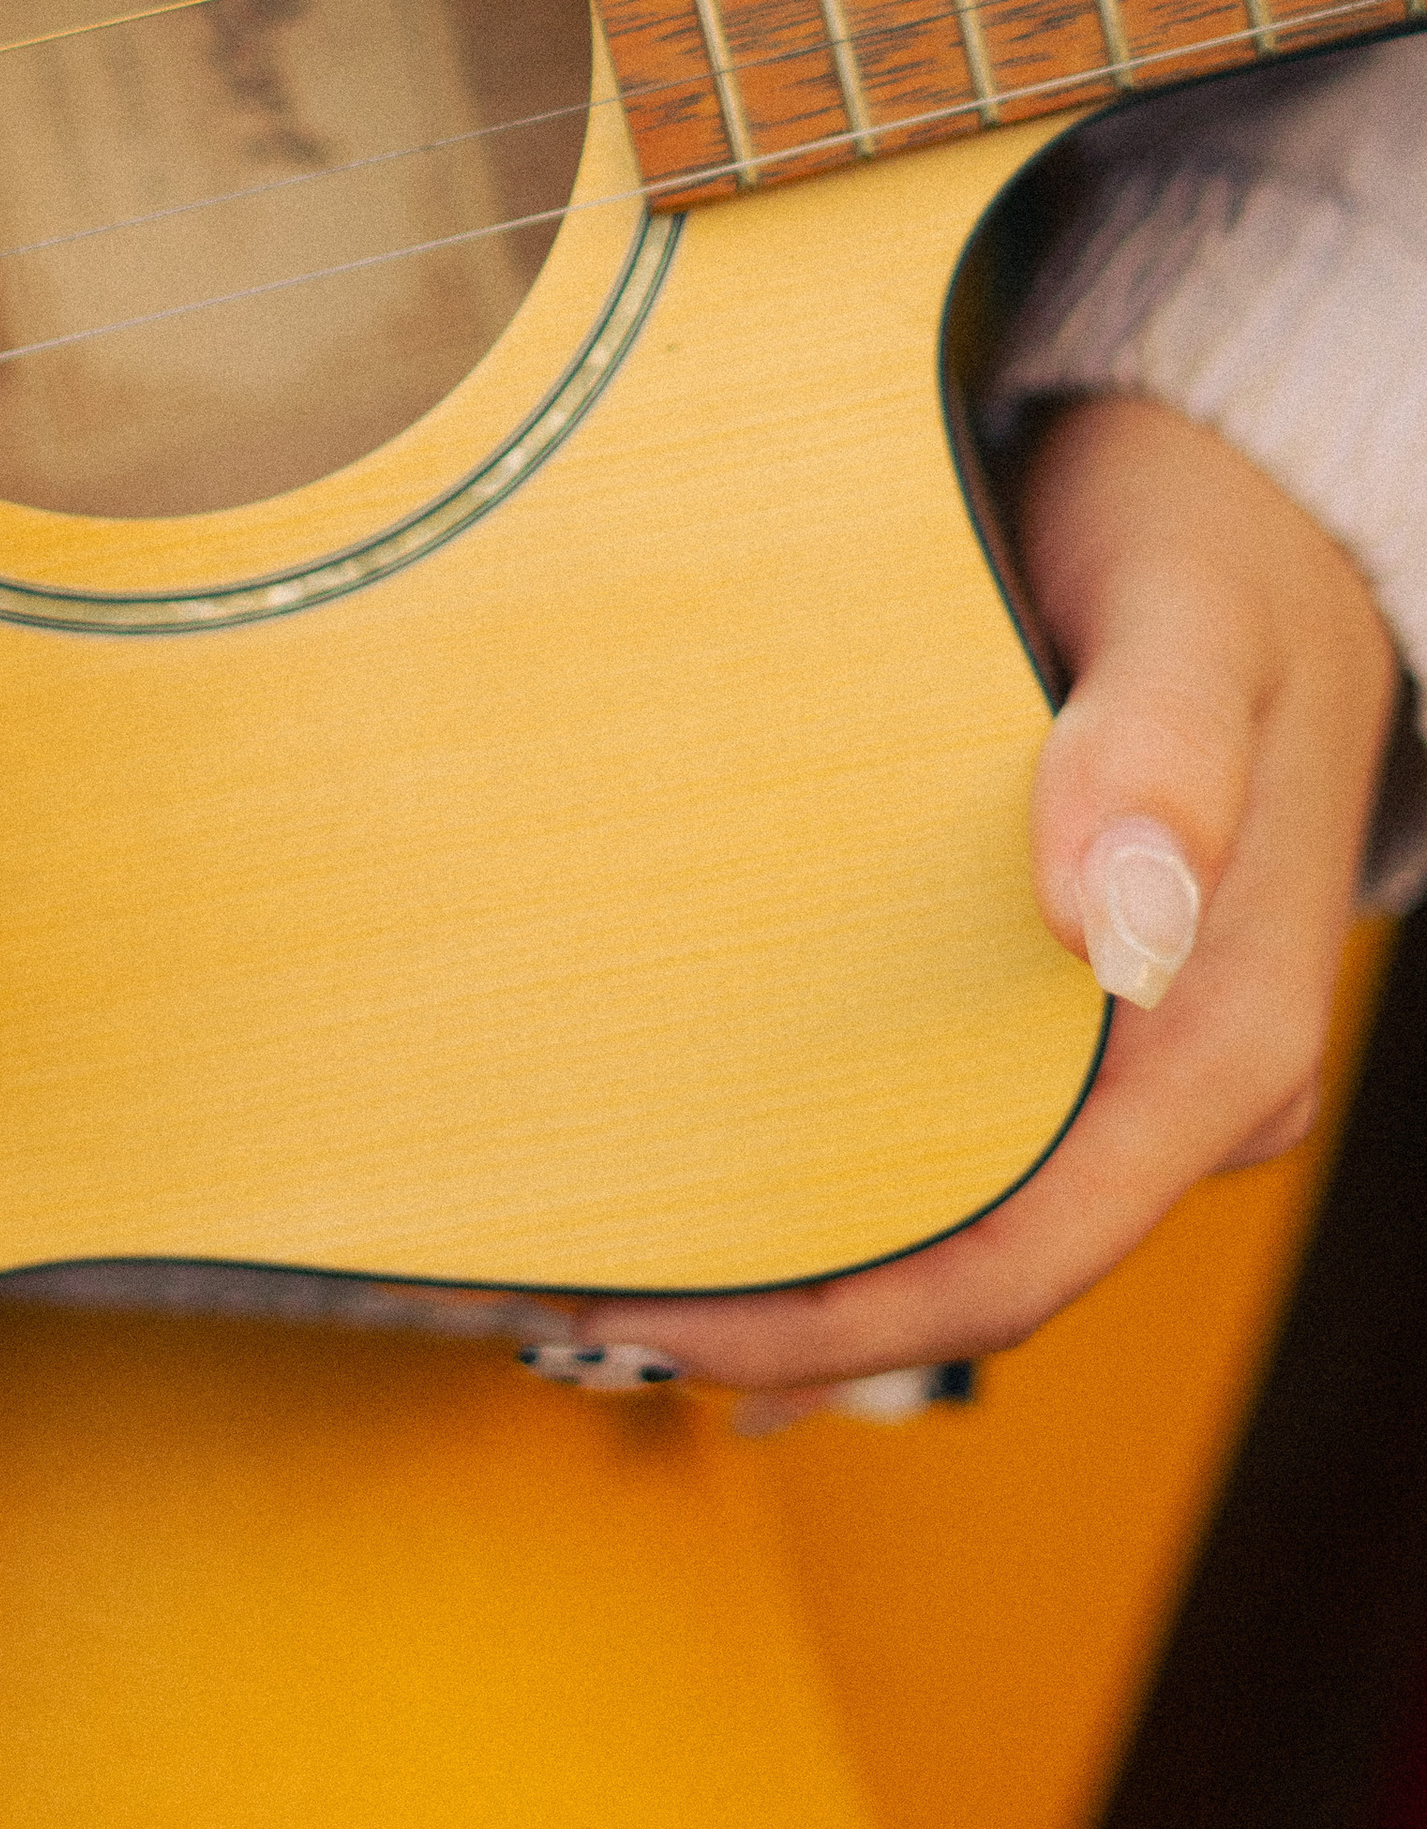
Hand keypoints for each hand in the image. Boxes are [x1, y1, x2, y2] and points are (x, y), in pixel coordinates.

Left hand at [549, 394, 1400, 1398]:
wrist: (1257, 502)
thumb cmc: (1210, 545)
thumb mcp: (1190, 616)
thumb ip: (1157, 754)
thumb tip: (1101, 914)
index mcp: (1224, 1035)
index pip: (1024, 1256)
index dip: (843, 1319)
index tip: (663, 1320)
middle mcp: (1192, 1080)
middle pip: (984, 1279)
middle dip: (790, 1326)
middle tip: (570, 1316)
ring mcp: (1142, 1057)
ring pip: (972, 1229)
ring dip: (805, 1279)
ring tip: (605, 1284)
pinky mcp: (1086, 1012)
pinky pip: (970, 1151)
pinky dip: (844, 1200)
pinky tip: (720, 1217)